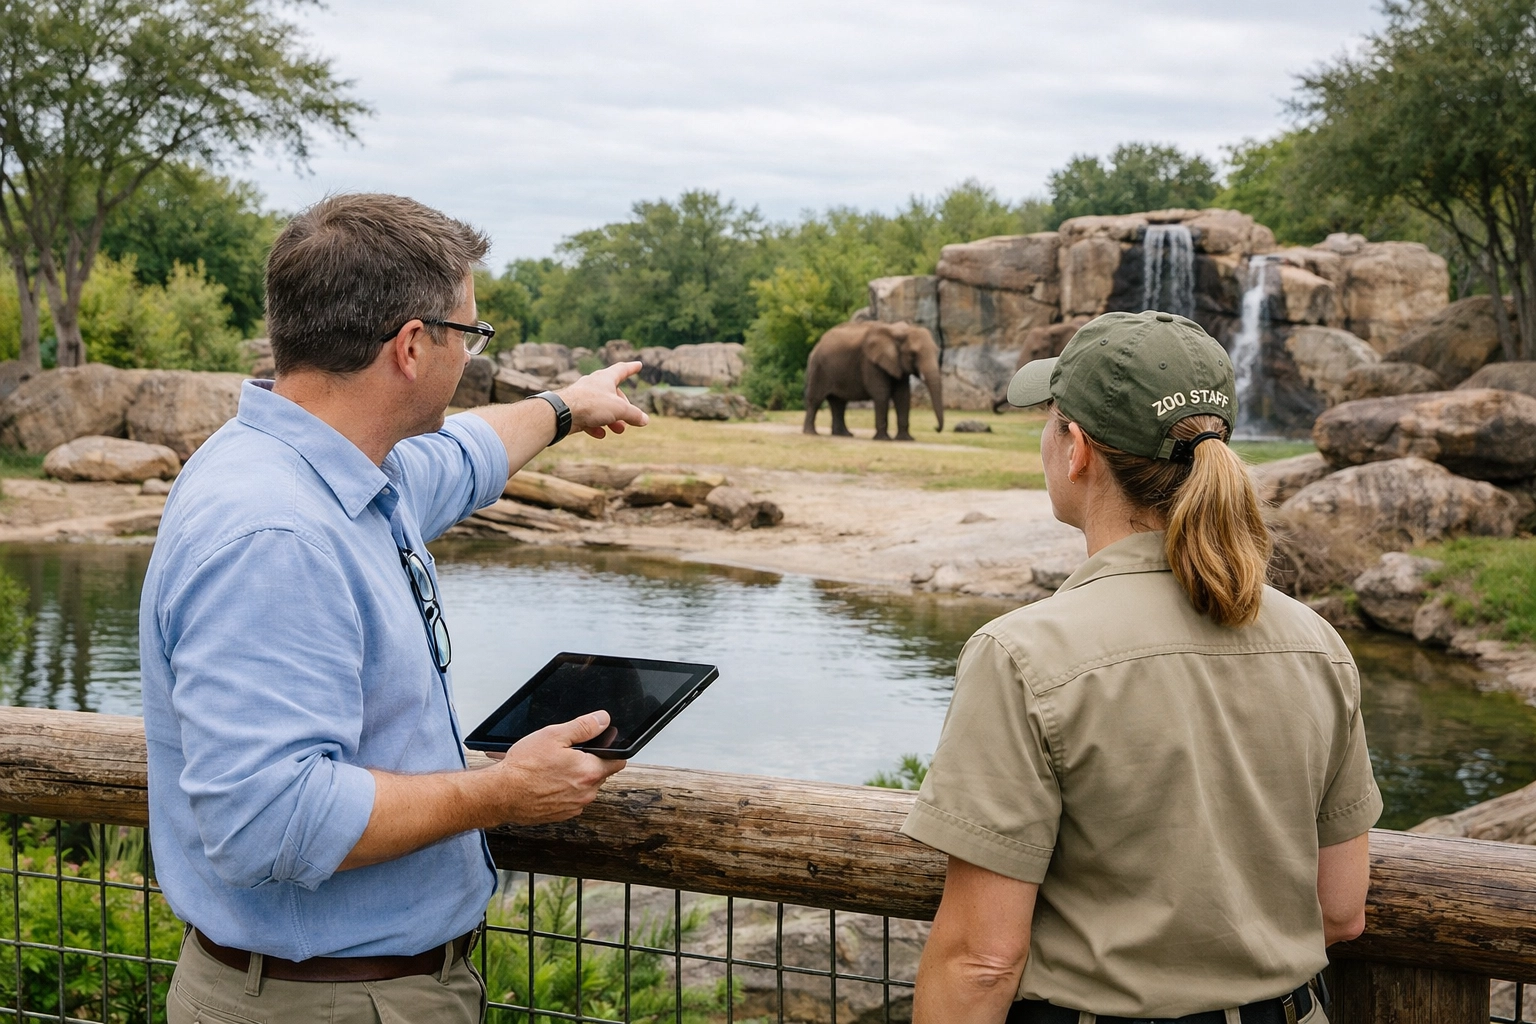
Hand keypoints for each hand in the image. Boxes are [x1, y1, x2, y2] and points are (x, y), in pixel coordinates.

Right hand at [486, 711, 627, 824]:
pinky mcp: (561, 815)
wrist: (501, 794)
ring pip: (584, 787)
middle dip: (589, 763)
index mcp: (589, 771)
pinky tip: (547, 783)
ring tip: (553, 769)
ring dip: (575, 778)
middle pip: (600, 774)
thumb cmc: (524, 767)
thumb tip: (602, 720)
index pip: (618, 761)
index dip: (612, 751)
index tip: (603, 746)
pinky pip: (571, 799)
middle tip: (567, 755)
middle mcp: (587, 793)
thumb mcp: (554, 735)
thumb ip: (583, 727)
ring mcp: (574, 806)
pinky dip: (563, 791)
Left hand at [558, 362, 648, 438]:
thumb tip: (645, 420)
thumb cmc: (591, 404)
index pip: (622, 369)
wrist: (562, 412)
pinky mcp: (574, 410)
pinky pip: (588, 418)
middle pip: (613, 395)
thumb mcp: (619, 409)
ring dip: (612, 420)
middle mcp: (594, 385)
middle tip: (630, 421)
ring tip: (618, 430)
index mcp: (605, 378)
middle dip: (624, 409)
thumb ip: (634, 414)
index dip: (631, 368)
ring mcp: (583, 397)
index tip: (638, 365)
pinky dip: (596, 426)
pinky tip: (600, 434)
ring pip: (601, 408)